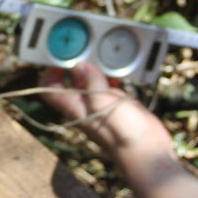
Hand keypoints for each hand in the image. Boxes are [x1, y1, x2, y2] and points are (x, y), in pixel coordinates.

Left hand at [40, 62, 175, 165]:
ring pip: (90, 80)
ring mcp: (101, 104)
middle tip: (84, 45)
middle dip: (74, 61)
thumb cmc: (124, 134)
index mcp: (75, 107)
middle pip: (70, 80)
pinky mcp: (117, 104)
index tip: (59, 53)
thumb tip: (79, 65)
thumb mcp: (104, 103)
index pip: (50, 87)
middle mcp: (85, 105)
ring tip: (102, 52)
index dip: (50, 69)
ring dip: (94, 65)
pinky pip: (108, 84)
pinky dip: (111, 73)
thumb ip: (91, 83)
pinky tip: (119, 68)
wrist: (148, 153)